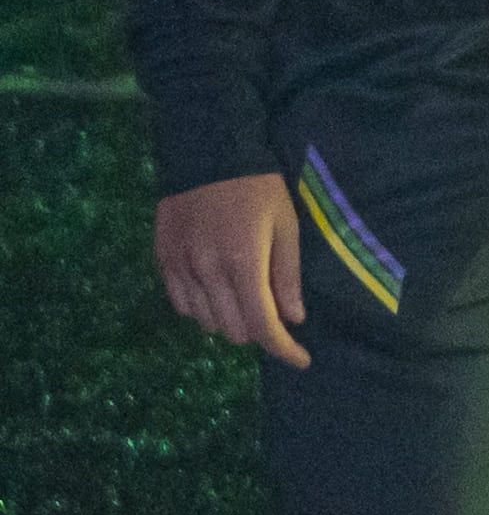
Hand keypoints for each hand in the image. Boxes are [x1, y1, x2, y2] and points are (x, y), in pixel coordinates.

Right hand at [153, 175, 305, 364]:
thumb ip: (287, 276)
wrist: (205, 155)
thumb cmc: (258, 189)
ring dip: (230, 320)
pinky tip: (217, 290)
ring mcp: (180, 268)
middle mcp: (206, 272)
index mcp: (243, 264)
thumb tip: (293, 319)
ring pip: (206, 322)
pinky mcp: (162, 261)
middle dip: (259, 330)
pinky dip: (202, 308)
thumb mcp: (287, 227)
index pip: (262, 325)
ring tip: (245, 297)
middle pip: (233, 329)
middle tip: (274, 313)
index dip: (284, 349)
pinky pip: (181, 305)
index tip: (301, 360)